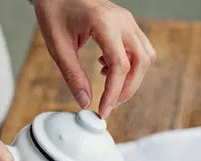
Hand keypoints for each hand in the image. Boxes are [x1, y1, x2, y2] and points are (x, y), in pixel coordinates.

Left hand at [34, 0, 155, 117]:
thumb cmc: (55, 10)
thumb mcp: (58, 46)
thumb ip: (73, 75)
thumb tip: (85, 102)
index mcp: (103, 22)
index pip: (120, 65)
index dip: (114, 92)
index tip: (104, 110)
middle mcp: (121, 20)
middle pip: (140, 62)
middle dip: (128, 89)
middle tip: (110, 104)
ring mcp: (127, 21)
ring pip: (145, 57)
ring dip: (133, 79)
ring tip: (111, 88)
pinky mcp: (127, 24)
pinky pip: (140, 50)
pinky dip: (131, 66)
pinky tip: (109, 69)